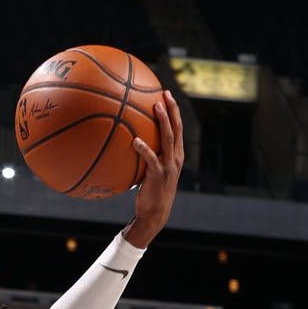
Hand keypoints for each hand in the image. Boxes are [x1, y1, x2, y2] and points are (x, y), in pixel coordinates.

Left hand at [125, 92, 183, 247]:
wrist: (155, 214)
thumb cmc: (150, 193)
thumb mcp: (152, 172)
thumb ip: (147, 157)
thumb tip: (130, 142)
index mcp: (176, 156)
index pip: (178, 129)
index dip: (174, 111)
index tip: (167, 95)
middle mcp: (175, 158)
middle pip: (176, 129)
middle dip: (172, 109)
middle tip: (165, 93)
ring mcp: (168, 166)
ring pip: (168, 138)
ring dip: (163, 121)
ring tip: (155, 106)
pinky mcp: (158, 175)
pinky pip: (151, 158)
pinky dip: (144, 149)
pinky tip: (135, 141)